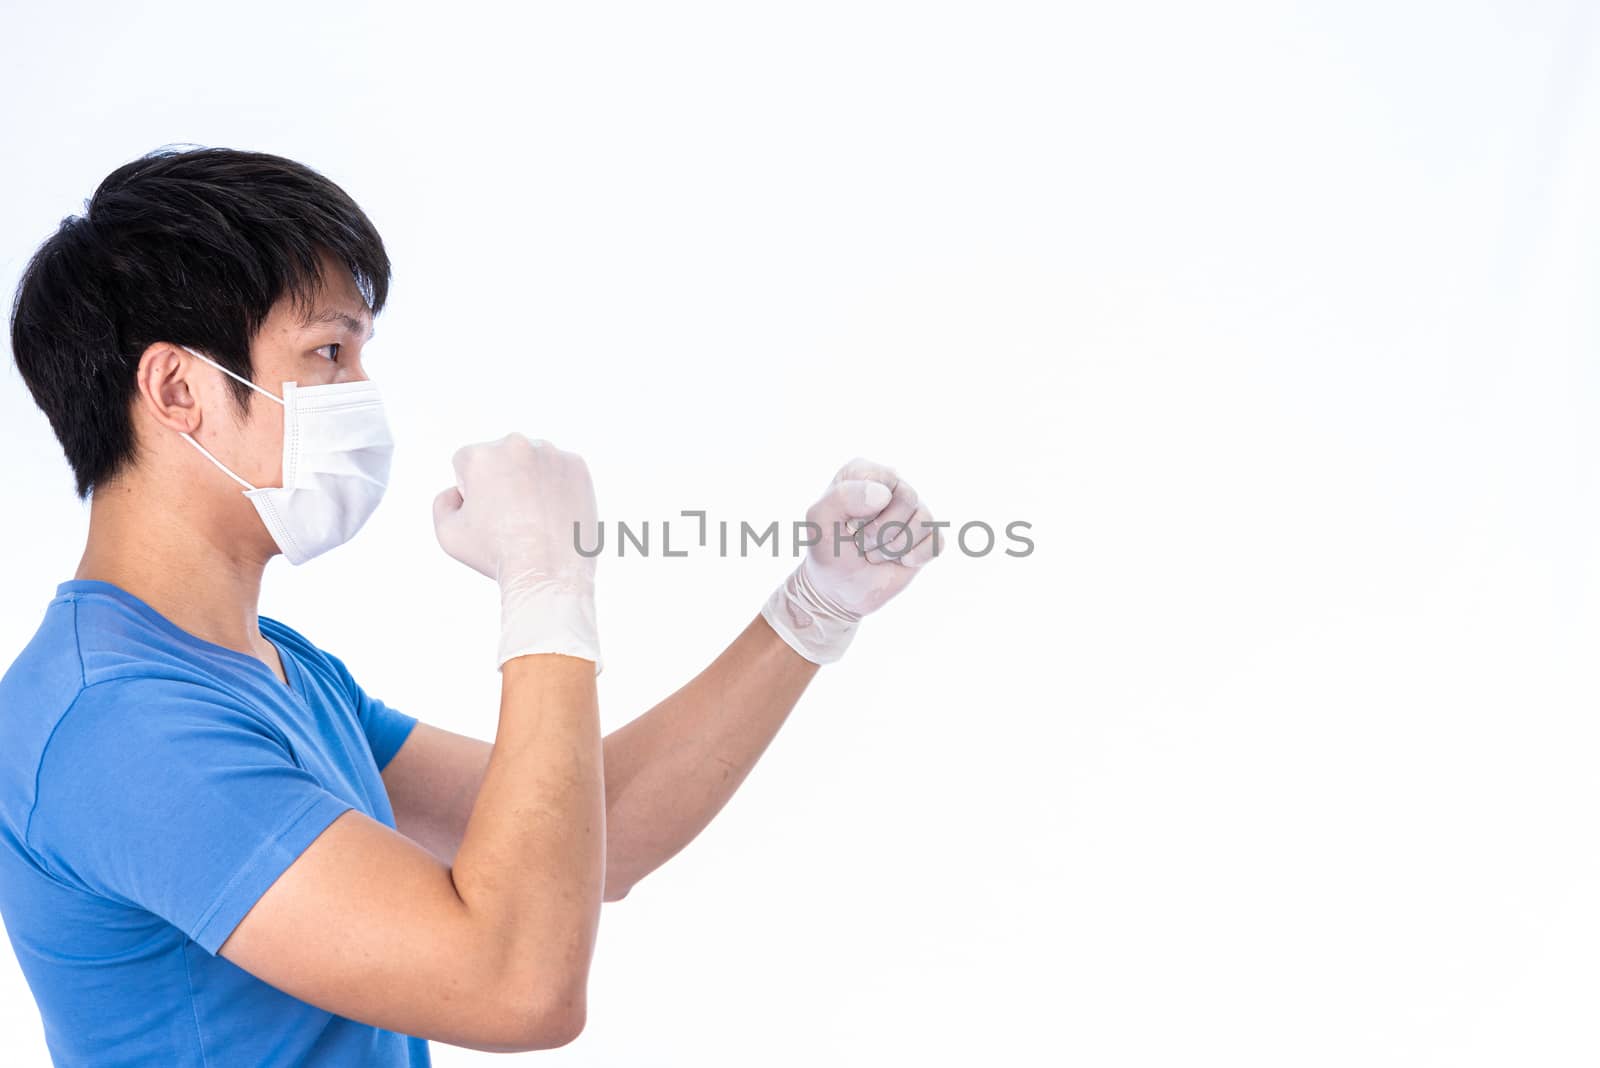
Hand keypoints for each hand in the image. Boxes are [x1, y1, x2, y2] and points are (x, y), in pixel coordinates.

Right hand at [432, 433, 602, 671]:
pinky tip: (553, 513)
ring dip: (530, 481)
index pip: (467, 464)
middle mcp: (516, 444)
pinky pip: (560, 471)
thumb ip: (442, 503)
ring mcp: (551, 453)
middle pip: (501, 458)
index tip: (488, 516)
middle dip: (502, 482)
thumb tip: (455, 490)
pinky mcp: (577, 466)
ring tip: (534, 518)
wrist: (548, 572)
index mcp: (480, 456)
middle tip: (512, 518)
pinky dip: (557, 487)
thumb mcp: (448, 534)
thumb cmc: (496, 555)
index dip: (473, 493)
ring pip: (532, 462)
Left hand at [761, 457, 942, 663]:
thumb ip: (840, 498)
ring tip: (876, 552)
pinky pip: (936, 542)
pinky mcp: (928, 536)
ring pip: (924, 521)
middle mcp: (893, 486)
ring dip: (894, 548)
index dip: (866, 511)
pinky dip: (915, 558)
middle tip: (862, 543)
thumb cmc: (828, 551)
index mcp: (864, 473)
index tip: (848, 525)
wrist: (839, 590)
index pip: (882, 480)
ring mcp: (914, 511)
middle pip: (908, 499)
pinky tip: (898, 560)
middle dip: (882, 531)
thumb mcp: (818, 523)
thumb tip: (884, 495)